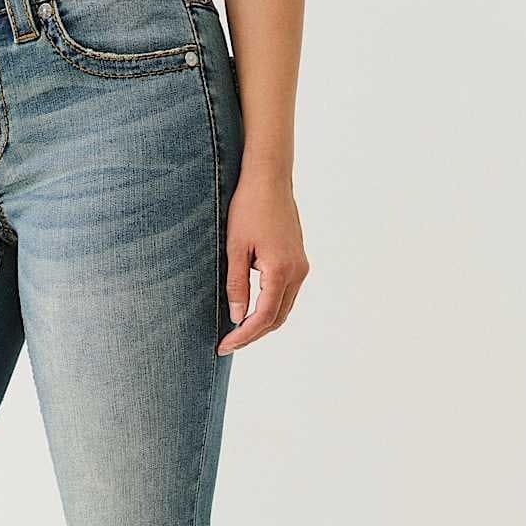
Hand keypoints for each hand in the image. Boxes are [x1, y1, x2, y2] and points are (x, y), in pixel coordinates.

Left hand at [218, 173, 308, 354]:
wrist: (270, 179)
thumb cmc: (249, 208)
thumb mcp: (234, 248)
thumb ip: (237, 285)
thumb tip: (237, 318)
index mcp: (281, 270)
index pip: (264, 317)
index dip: (244, 336)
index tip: (224, 346)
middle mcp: (297, 271)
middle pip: (277, 318)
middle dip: (253, 335)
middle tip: (227, 344)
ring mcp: (300, 267)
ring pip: (283, 309)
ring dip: (262, 323)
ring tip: (236, 332)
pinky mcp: (298, 261)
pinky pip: (285, 294)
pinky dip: (270, 308)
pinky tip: (250, 311)